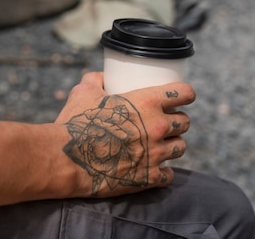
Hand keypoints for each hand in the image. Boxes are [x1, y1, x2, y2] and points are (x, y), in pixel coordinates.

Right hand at [55, 72, 194, 197]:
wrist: (68, 159)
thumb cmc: (77, 123)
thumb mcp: (84, 92)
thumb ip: (95, 80)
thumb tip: (102, 76)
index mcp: (147, 101)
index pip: (184, 93)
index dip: (185, 94)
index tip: (183, 97)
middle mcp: (157, 127)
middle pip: (185, 122)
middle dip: (177, 121)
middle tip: (165, 123)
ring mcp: (156, 154)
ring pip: (180, 147)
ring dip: (172, 145)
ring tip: (161, 145)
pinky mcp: (150, 177)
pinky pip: (169, 175)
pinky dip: (163, 172)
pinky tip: (154, 168)